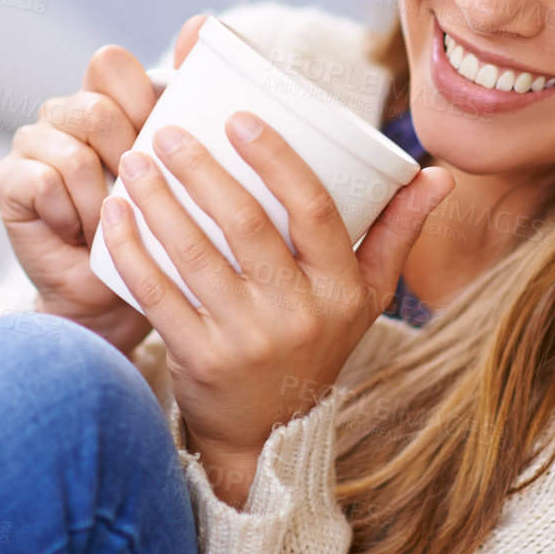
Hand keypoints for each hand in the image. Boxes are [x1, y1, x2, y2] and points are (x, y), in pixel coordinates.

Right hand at [0, 12, 208, 353]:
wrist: (121, 295)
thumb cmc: (163, 225)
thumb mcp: (186, 158)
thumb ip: (191, 90)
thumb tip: (203, 21)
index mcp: (106, 96)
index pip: (110, 62)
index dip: (135, 98)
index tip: (157, 140)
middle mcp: (64, 112)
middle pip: (95, 109)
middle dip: (126, 161)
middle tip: (136, 196)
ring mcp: (31, 143)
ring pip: (74, 151)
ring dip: (102, 198)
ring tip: (110, 220)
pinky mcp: (7, 180)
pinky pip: (44, 181)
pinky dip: (70, 215)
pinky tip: (77, 232)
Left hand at [99, 110, 454, 506]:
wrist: (269, 434)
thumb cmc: (317, 343)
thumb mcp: (367, 296)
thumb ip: (397, 233)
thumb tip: (440, 175)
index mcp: (341, 289)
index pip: (314, 211)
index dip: (276, 160)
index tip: (238, 118)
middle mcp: (298, 315)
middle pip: (246, 227)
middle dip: (201, 171)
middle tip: (167, 131)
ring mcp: (247, 341)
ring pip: (195, 257)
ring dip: (158, 203)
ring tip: (135, 162)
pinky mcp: (200, 362)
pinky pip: (159, 297)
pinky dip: (132, 252)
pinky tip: (114, 216)